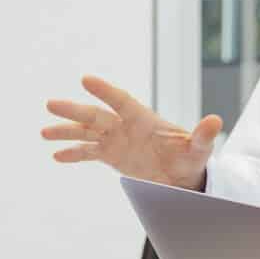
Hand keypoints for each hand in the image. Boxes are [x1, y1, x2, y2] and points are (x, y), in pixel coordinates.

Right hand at [41, 75, 221, 188]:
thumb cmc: (191, 159)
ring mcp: (117, 140)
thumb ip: (203, 136)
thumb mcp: (198, 150)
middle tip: (50, 104)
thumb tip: (215, 120)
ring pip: (87, 133)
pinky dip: (73, 154)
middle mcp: (126, 126)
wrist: (184, 178)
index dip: (104, 91)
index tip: (85, 80)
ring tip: (43, 132)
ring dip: (66, 132)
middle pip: (96, 116)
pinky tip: (56, 156)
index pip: (121, 100)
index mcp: (144, 119)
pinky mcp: (112, 156)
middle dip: (74, 111)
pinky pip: (89, 153)